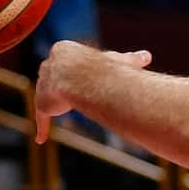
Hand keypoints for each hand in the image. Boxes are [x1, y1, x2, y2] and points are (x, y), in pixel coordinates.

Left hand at [34, 41, 150, 141]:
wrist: (82, 79)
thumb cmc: (104, 68)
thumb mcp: (118, 61)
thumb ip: (130, 60)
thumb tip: (148, 56)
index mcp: (63, 50)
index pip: (65, 61)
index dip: (73, 71)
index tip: (79, 80)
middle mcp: (49, 66)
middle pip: (50, 76)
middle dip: (56, 85)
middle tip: (66, 95)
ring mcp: (43, 85)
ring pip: (44, 94)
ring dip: (53, 103)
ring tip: (59, 109)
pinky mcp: (42, 103)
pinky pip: (41, 117)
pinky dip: (42, 128)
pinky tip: (41, 139)